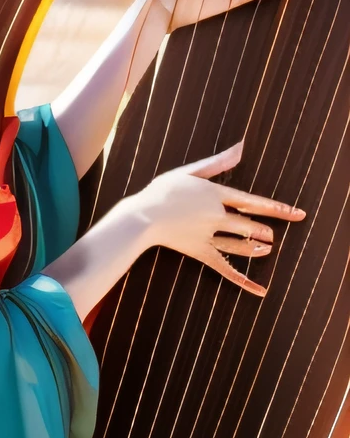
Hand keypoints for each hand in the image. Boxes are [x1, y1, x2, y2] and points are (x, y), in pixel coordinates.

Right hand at [132, 141, 305, 295]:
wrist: (142, 215)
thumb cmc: (162, 190)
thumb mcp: (189, 171)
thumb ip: (218, 162)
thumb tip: (241, 147)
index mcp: (215, 194)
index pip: (252, 202)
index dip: (276, 208)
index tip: (295, 213)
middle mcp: (216, 215)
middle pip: (249, 224)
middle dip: (264, 229)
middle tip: (275, 234)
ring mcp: (209, 235)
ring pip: (240, 243)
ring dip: (256, 247)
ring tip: (269, 249)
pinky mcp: (201, 251)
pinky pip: (226, 267)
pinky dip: (244, 280)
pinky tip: (260, 290)